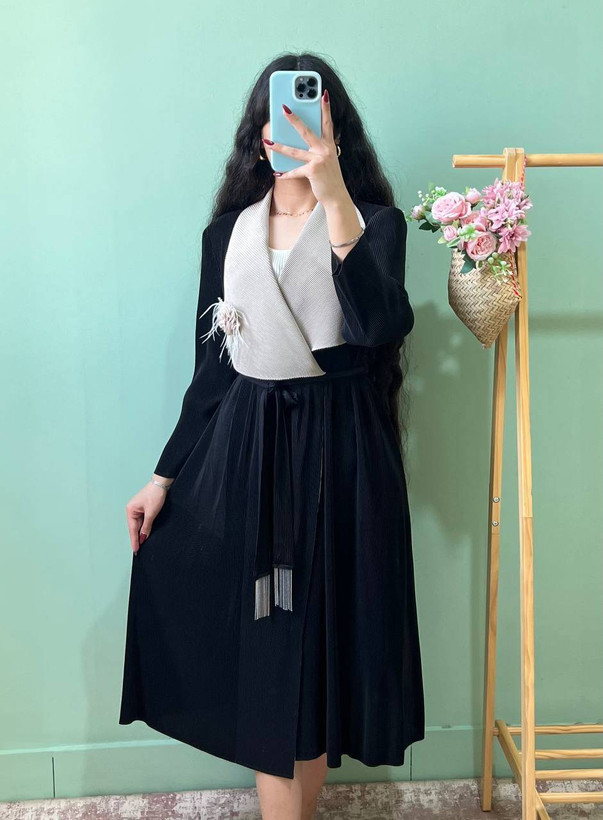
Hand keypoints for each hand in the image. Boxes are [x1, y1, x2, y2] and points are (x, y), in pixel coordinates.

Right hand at [125, 481, 168, 553]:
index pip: (132, 529)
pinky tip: (145, 534)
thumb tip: (143, 537)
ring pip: (138, 525)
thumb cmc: (155, 495)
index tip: (135, 550)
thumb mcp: (151, 513)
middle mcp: (131, 510)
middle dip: (136, 538)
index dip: (134, 540)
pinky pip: (142, 521)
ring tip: (140, 545)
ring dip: (141, 533)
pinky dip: (144, 527)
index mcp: (130, 510)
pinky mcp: (143, 509)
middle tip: (137, 550)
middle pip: (134, 528)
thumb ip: (146, 526)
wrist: (161, 483)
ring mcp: (137, 509)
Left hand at [263, 90, 347, 205]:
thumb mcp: (328, 160)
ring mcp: (319, 160)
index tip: (323, 93)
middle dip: (294, 119)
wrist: (337, 196)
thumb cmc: (330, 178)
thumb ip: (319, 149)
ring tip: (267, 141)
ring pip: (294, 151)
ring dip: (279, 146)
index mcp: (329, 145)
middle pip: (306, 131)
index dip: (325, 108)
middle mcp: (325, 149)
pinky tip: (276, 173)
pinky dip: (286, 174)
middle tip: (283, 108)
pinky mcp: (313, 171)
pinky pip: (295, 171)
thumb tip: (302, 142)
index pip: (327, 122)